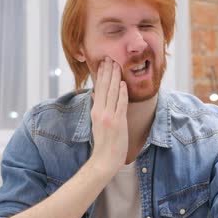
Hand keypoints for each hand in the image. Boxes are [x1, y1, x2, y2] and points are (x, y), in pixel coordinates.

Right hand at [89, 57, 128, 174]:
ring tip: (116, 65)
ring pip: (112, 93)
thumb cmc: (103, 143)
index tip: (104, 63)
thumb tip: (94, 94)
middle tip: (110, 58)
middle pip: (104, 88)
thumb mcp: (96, 123)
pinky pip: (120, 104)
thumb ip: (97, 107)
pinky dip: (122, 93)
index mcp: (95, 111)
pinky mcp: (118, 122)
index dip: (101, 75)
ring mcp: (109, 117)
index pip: (99, 89)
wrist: (104, 159)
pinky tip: (123, 84)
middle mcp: (100, 112)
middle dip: (108, 72)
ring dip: (115, 78)